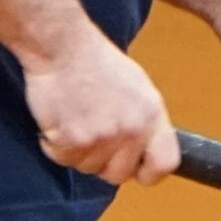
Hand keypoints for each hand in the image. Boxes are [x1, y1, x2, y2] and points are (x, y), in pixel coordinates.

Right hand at [26, 36, 179, 185]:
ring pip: (88, 168)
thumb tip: (144, 151)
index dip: (149, 172)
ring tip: (74, 119)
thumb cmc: (95, 61)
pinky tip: (58, 119)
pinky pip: (63, 159)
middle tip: (91, 137)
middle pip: (119, 174)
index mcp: (152, 115)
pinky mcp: (73, 141)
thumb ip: (144, 122)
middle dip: (103, 162)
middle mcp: (132, 130)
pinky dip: (55, 145)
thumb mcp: (138, 87)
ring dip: (77, 151)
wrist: (62, 46)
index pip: (165, 163)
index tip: (136, 170)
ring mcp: (102, 138)